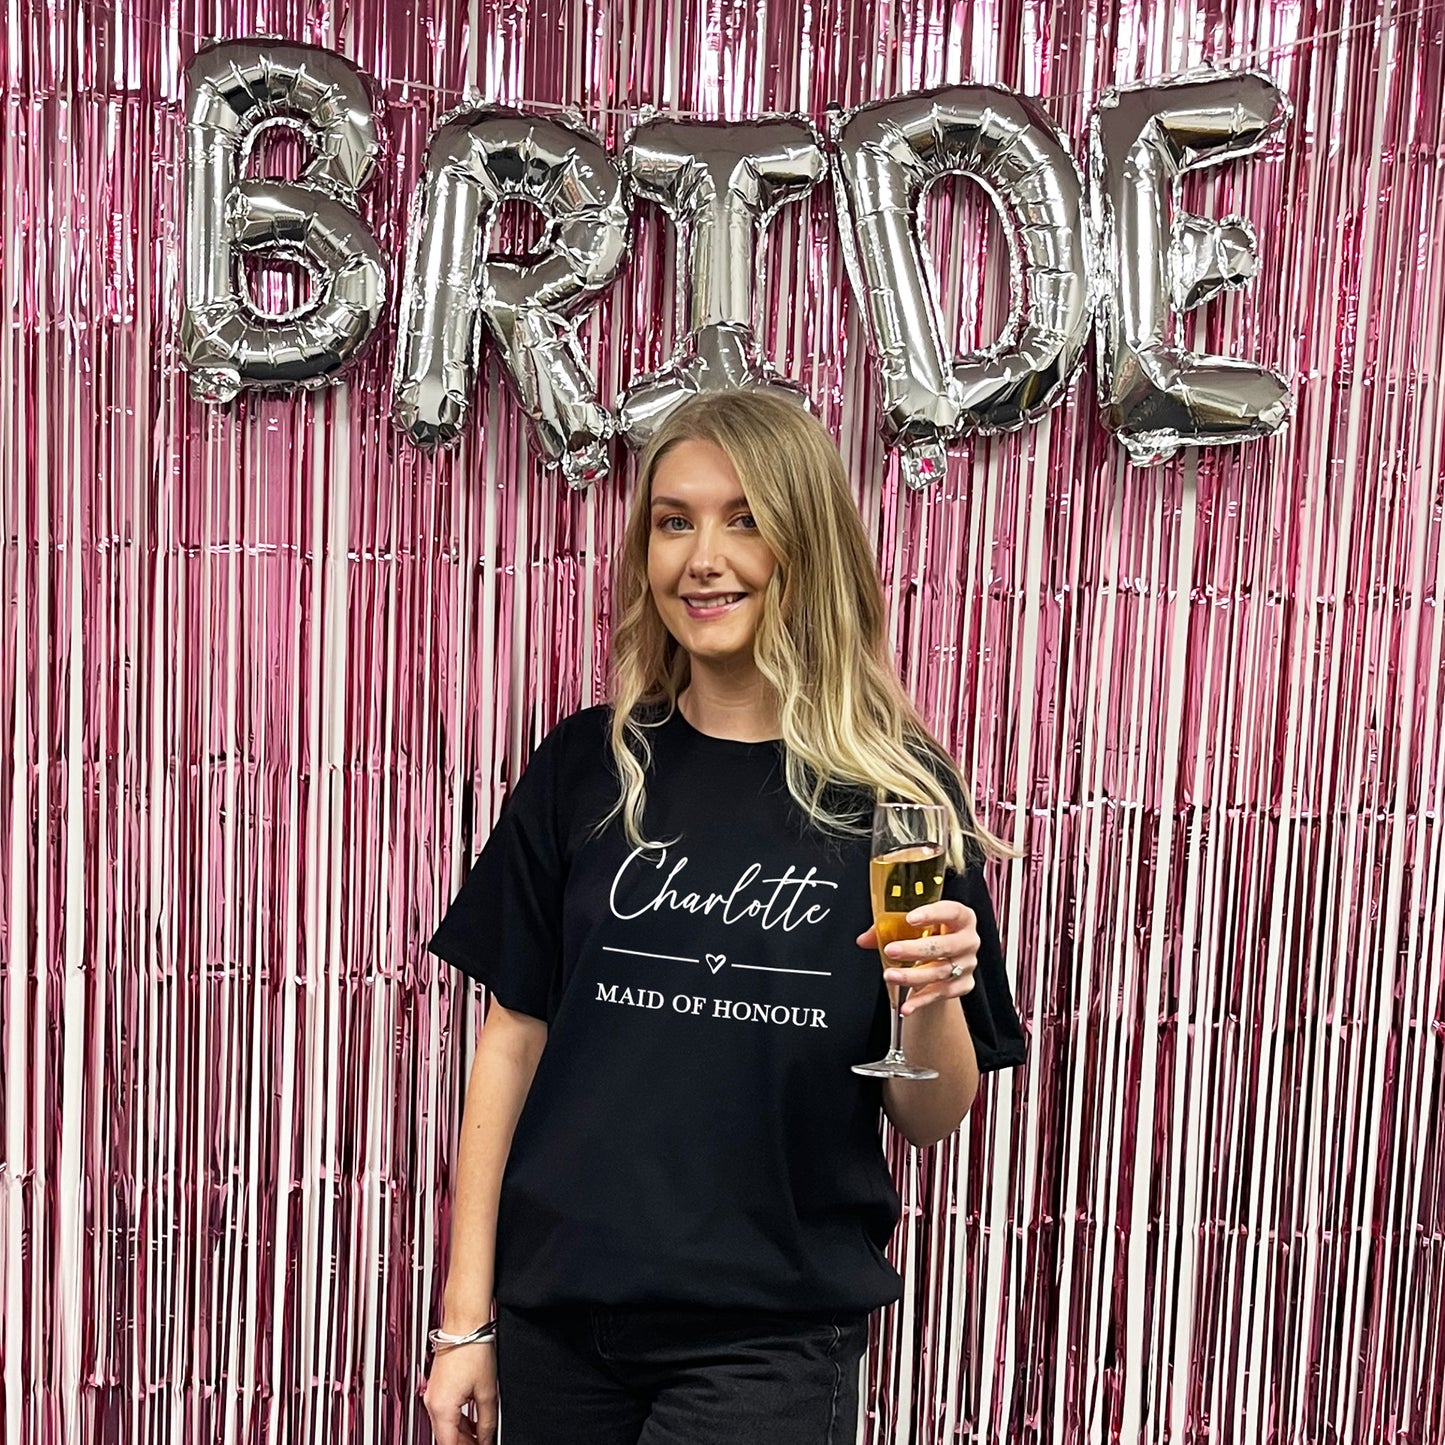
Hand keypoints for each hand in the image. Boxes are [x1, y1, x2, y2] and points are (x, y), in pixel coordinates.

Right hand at [424, 1341, 497, 1444]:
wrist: (464, 1323)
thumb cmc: (473, 1348)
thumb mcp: (487, 1391)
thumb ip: (487, 1421)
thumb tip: (487, 1438)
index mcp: (442, 1407)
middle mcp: (433, 1402)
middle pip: (445, 1437)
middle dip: (465, 1444)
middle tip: (484, 1443)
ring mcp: (434, 1393)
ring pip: (445, 1425)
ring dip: (462, 1434)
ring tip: (482, 1437)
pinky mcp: (438, 1385)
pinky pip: (446, 1411)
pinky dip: (458, 1420)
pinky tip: (473, 1422)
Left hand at [856, 901, 978, 1015]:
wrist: (945, 960)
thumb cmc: (929, 935)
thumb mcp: (913, 926)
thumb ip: (889, 928)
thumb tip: (864, 940)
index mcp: (960, 918)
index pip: (951, 911)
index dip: (932, 914)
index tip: (909, 919)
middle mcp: (968, 940)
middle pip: (945, 945)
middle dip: (915, 949)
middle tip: (891, 950)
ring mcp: (967, 964)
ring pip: (940, 972)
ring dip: (912, 976)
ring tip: (889, 975)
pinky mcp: (963, 985)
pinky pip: (940, 994)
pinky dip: (921, 1001)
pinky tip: (905, 1006)